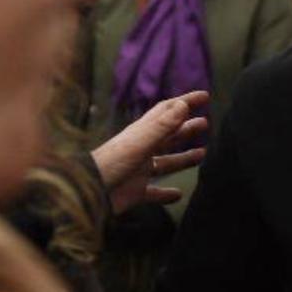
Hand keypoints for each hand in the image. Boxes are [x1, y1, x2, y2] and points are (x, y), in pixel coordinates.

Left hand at [91, 91, 208, 214]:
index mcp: (142, 134)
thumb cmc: (111, 164)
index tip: (204, 96)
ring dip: (182, 158)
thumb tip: (182, 104)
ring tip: (202, 155)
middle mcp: (141, 149)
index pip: (167, 112)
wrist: (87, 193)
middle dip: (185, 128)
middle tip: (205, 123)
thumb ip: (161, 126)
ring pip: (165, 162)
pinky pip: (154, 192)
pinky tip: (178, 195)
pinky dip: (166, 193)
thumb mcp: (139, 143)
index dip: (184, 102)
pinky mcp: (134, 192)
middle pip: (168, 136)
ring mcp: (138, 171)